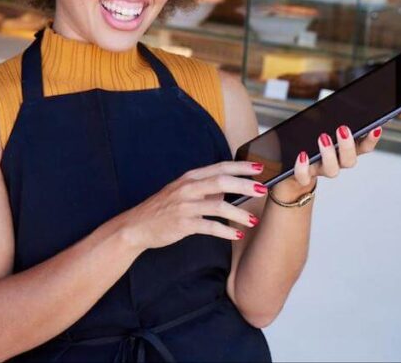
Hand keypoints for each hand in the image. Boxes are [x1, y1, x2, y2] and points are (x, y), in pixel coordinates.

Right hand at [119, 160, 268, 250]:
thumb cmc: (163, 208)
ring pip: (218, 205)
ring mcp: (185, 205)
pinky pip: (209, 226)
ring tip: (253, 220)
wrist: (137, 226)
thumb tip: (231, 188)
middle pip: (222, 181)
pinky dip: (225, 231)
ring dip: (239, 212)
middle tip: (264, 189)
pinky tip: (236, 234)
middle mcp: (188, 188)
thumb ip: (206, 188)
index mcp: (190, 177)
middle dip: (245, 184)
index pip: (220, 167)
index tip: (260, 167)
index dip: (241, 166)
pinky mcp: (183, 224)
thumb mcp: (184, 191)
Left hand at [271, 124, 383, 202]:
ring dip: (329, 154)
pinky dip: (303, 167)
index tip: (375, 127)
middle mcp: (336, 162)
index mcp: (344, 150)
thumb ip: (330, 118)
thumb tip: (339, 102)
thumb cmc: (308, 142)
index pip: (364, 147)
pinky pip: (304, 177)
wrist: (289, 168)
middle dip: (347, 145)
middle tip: (342, 129)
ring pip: (332, 170)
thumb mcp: (320, 126)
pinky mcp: (303, 177)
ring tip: (323, 137)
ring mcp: (320, 170)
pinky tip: (302, 155)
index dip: (371, 140)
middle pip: (349, 161)